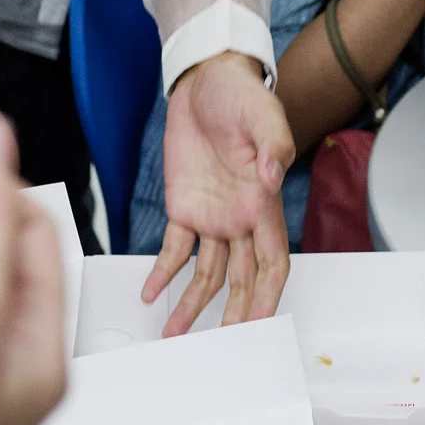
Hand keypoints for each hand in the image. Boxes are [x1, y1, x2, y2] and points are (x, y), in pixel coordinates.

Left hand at [143, 53, 291, 336]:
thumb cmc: (240, 94)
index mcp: (264, 202)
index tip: (258, 323)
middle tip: (222, 345)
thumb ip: (274, 143)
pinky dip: (162, 272)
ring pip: (206, 273)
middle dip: (233, 313)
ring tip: (174, 333)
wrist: (205, 79)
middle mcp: (240, 218)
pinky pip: (174, 249)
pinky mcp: (183, 206)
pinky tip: (150, 292)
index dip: (268, 294)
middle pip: (241, 278)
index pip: (273, 262)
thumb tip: (274, 174)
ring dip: (192, 304)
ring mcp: (211, 216)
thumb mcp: (262, 113)